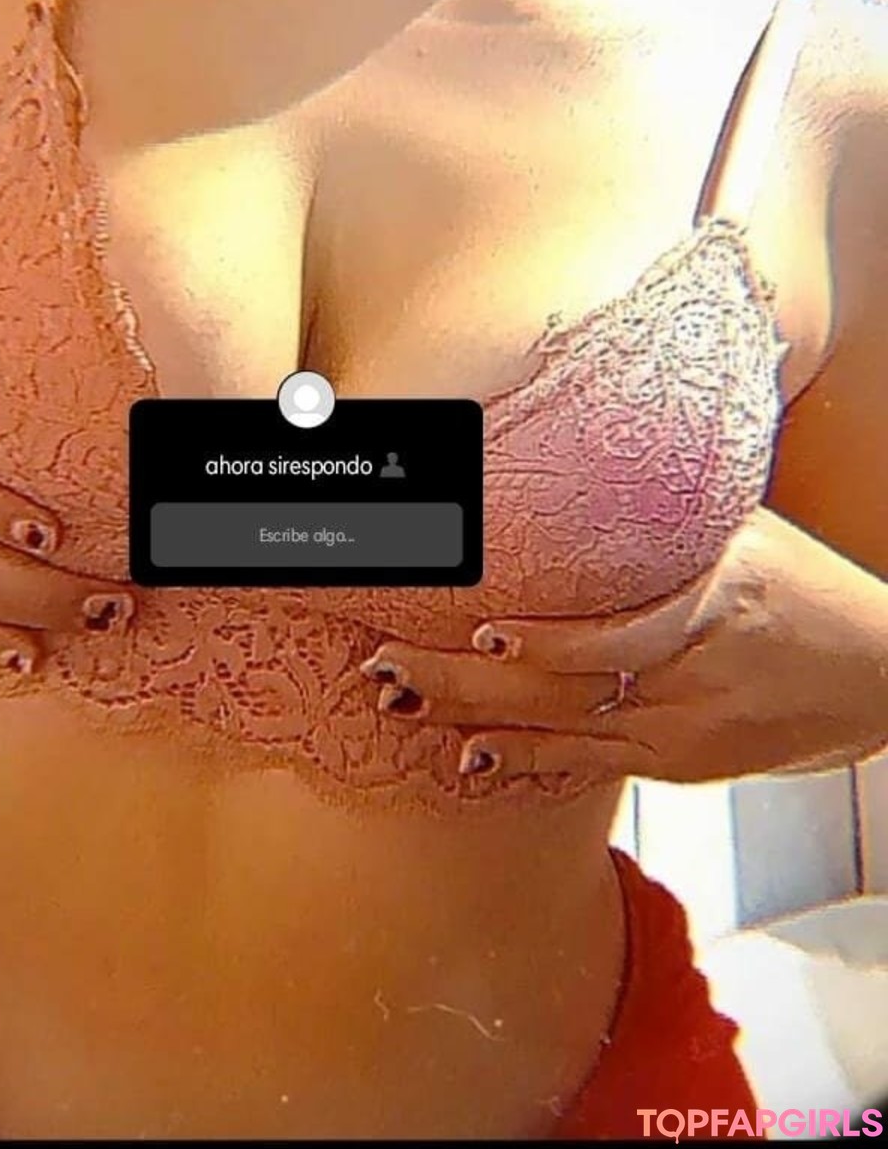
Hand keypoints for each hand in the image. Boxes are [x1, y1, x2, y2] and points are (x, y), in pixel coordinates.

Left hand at [360, 512, 887, 788]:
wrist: (878, 676)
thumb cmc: (808, 589)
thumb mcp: (749, 534)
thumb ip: (669, 519)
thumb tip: (579, 456)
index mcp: (713, 602)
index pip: (610, 625)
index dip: (539, 635)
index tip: (469, 619)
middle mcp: (691, 674)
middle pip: (558, 683)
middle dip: (462, 675)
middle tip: (385, 660)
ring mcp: (681, 728)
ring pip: (560, 728)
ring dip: (473, 714)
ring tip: (399, 699)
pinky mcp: (678, 763)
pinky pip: (589, 765)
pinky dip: (527, 757)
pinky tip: (471, 754)